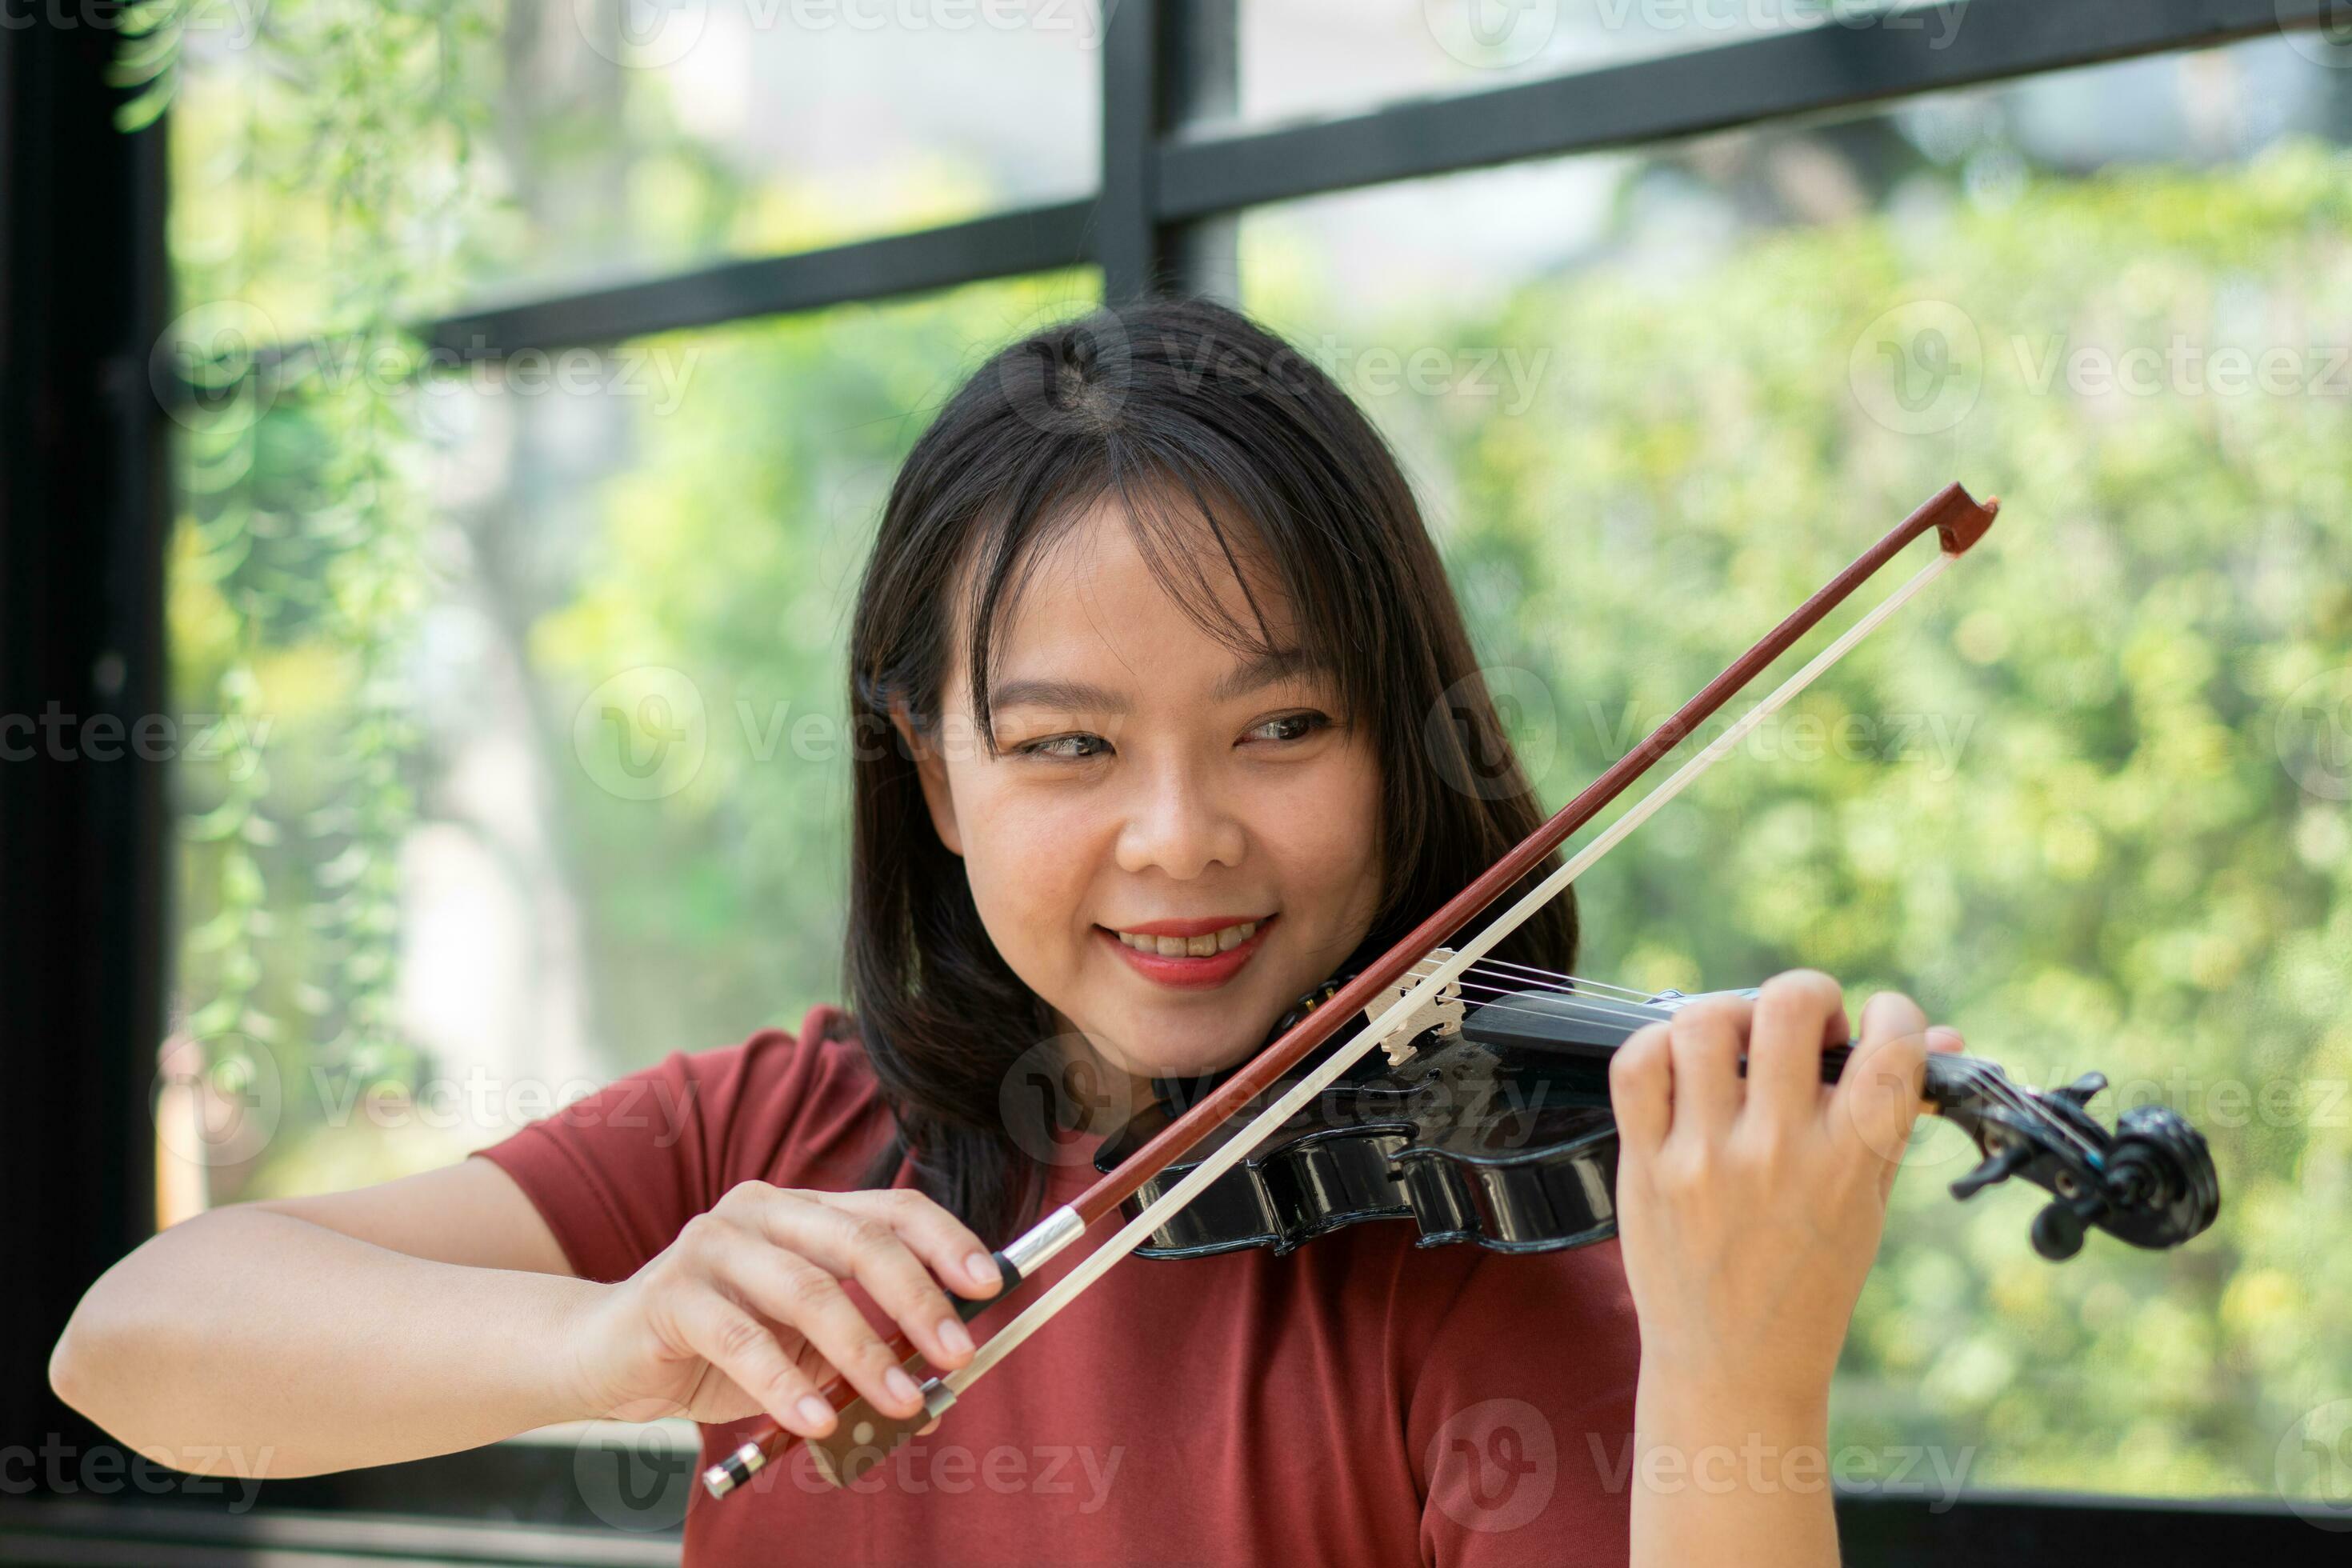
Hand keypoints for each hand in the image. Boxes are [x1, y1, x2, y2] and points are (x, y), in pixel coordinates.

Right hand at [558, 1183, 1001, 1437]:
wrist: (602, 1354)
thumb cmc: (715, 1348)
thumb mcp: (801, 1350)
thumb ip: (860, 1357)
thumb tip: (936, 1395)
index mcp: (804, 1211)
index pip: (891, 1210)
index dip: (947, 1242)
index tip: (991, 1286)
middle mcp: (763, 1212)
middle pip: (860, 1241)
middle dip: (917, 1299)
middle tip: (956, 1353)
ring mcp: (714, 1244)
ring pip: (808, 1291)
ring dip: (863, 1351)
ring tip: (899, 1401)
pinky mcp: (672, 1293)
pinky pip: (743, 1340)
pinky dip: (788, 1384)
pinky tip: (819, 1419)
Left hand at [1607, 970, 1962, 1416]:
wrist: (1733, 1366)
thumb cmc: (1809, 1284)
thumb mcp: (1870, 1205)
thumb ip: (1897, 1115)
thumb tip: (1945, 1032)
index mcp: (1849, 1164)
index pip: (1891, 1049)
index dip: (1894, 1014)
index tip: (1880, 1021)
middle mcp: (1778, 1153)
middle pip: (1789, 1008)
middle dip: (1808, 996)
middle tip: (1804, 1028)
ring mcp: (1705, 1158)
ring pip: (1704, 1022)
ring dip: (1728, 1013)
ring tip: (1739, 1044)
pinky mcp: (1646, 1165)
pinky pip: (1636, 1065)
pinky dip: (1657, 1044)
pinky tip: (1682, 1067)